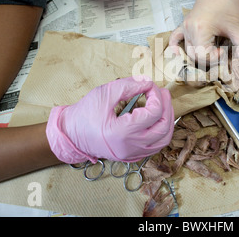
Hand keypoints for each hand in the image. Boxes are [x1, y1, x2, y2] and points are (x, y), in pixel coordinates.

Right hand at [46, 76, 173, 163]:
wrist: (71, 135)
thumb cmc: (84, 113)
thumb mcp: (104, 93)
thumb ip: (128, 85)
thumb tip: (148, 82)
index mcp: (122, 132)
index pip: (154, 113)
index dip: (156, 95)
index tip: (149, 85)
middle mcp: (130, 147)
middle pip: (164, 128)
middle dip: (167, 107)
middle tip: (163, 93)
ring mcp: (132, 154)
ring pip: (163, 140)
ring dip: (168, 121)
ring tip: (163, 105)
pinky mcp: (132, 156)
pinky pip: (155, 146)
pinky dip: (161, 132)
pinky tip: (156, 119)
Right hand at [169, 0, 238, 66]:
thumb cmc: (228, 5)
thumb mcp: (238, 26)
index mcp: (200, 30)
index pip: (204, 56)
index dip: (216, 58)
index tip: (225, 49)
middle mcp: (189, 29)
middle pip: (195, 56)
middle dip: (209, 59)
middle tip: (221, 51)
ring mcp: (184, 27)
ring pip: (188, 51)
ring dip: (200, 55)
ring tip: (213, 50)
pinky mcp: (183, 25)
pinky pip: (174, 39)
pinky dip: (175, 47)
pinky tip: (177, 54)